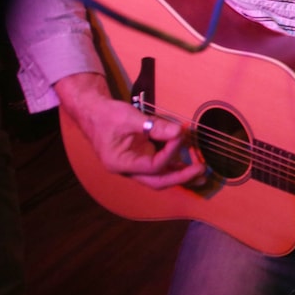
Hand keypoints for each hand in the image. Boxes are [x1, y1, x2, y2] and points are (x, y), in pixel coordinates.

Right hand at [55, 72, 205, 188]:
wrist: (93, 112)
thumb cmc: (107, 115)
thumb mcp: (129, 118)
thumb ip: (154, 125)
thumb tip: (179, 132)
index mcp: (120, 163)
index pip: (152, 166)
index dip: (170, 152)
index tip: (180, 135)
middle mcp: (128, 169)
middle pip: (157, 181)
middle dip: (180, 177)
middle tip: (200, 171)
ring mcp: (135, 165)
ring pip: (160, 176)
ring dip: (181, 174)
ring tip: (201, 172)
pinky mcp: (141, 157)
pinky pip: (160, 166)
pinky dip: (174, 164)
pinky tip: (190, 163)